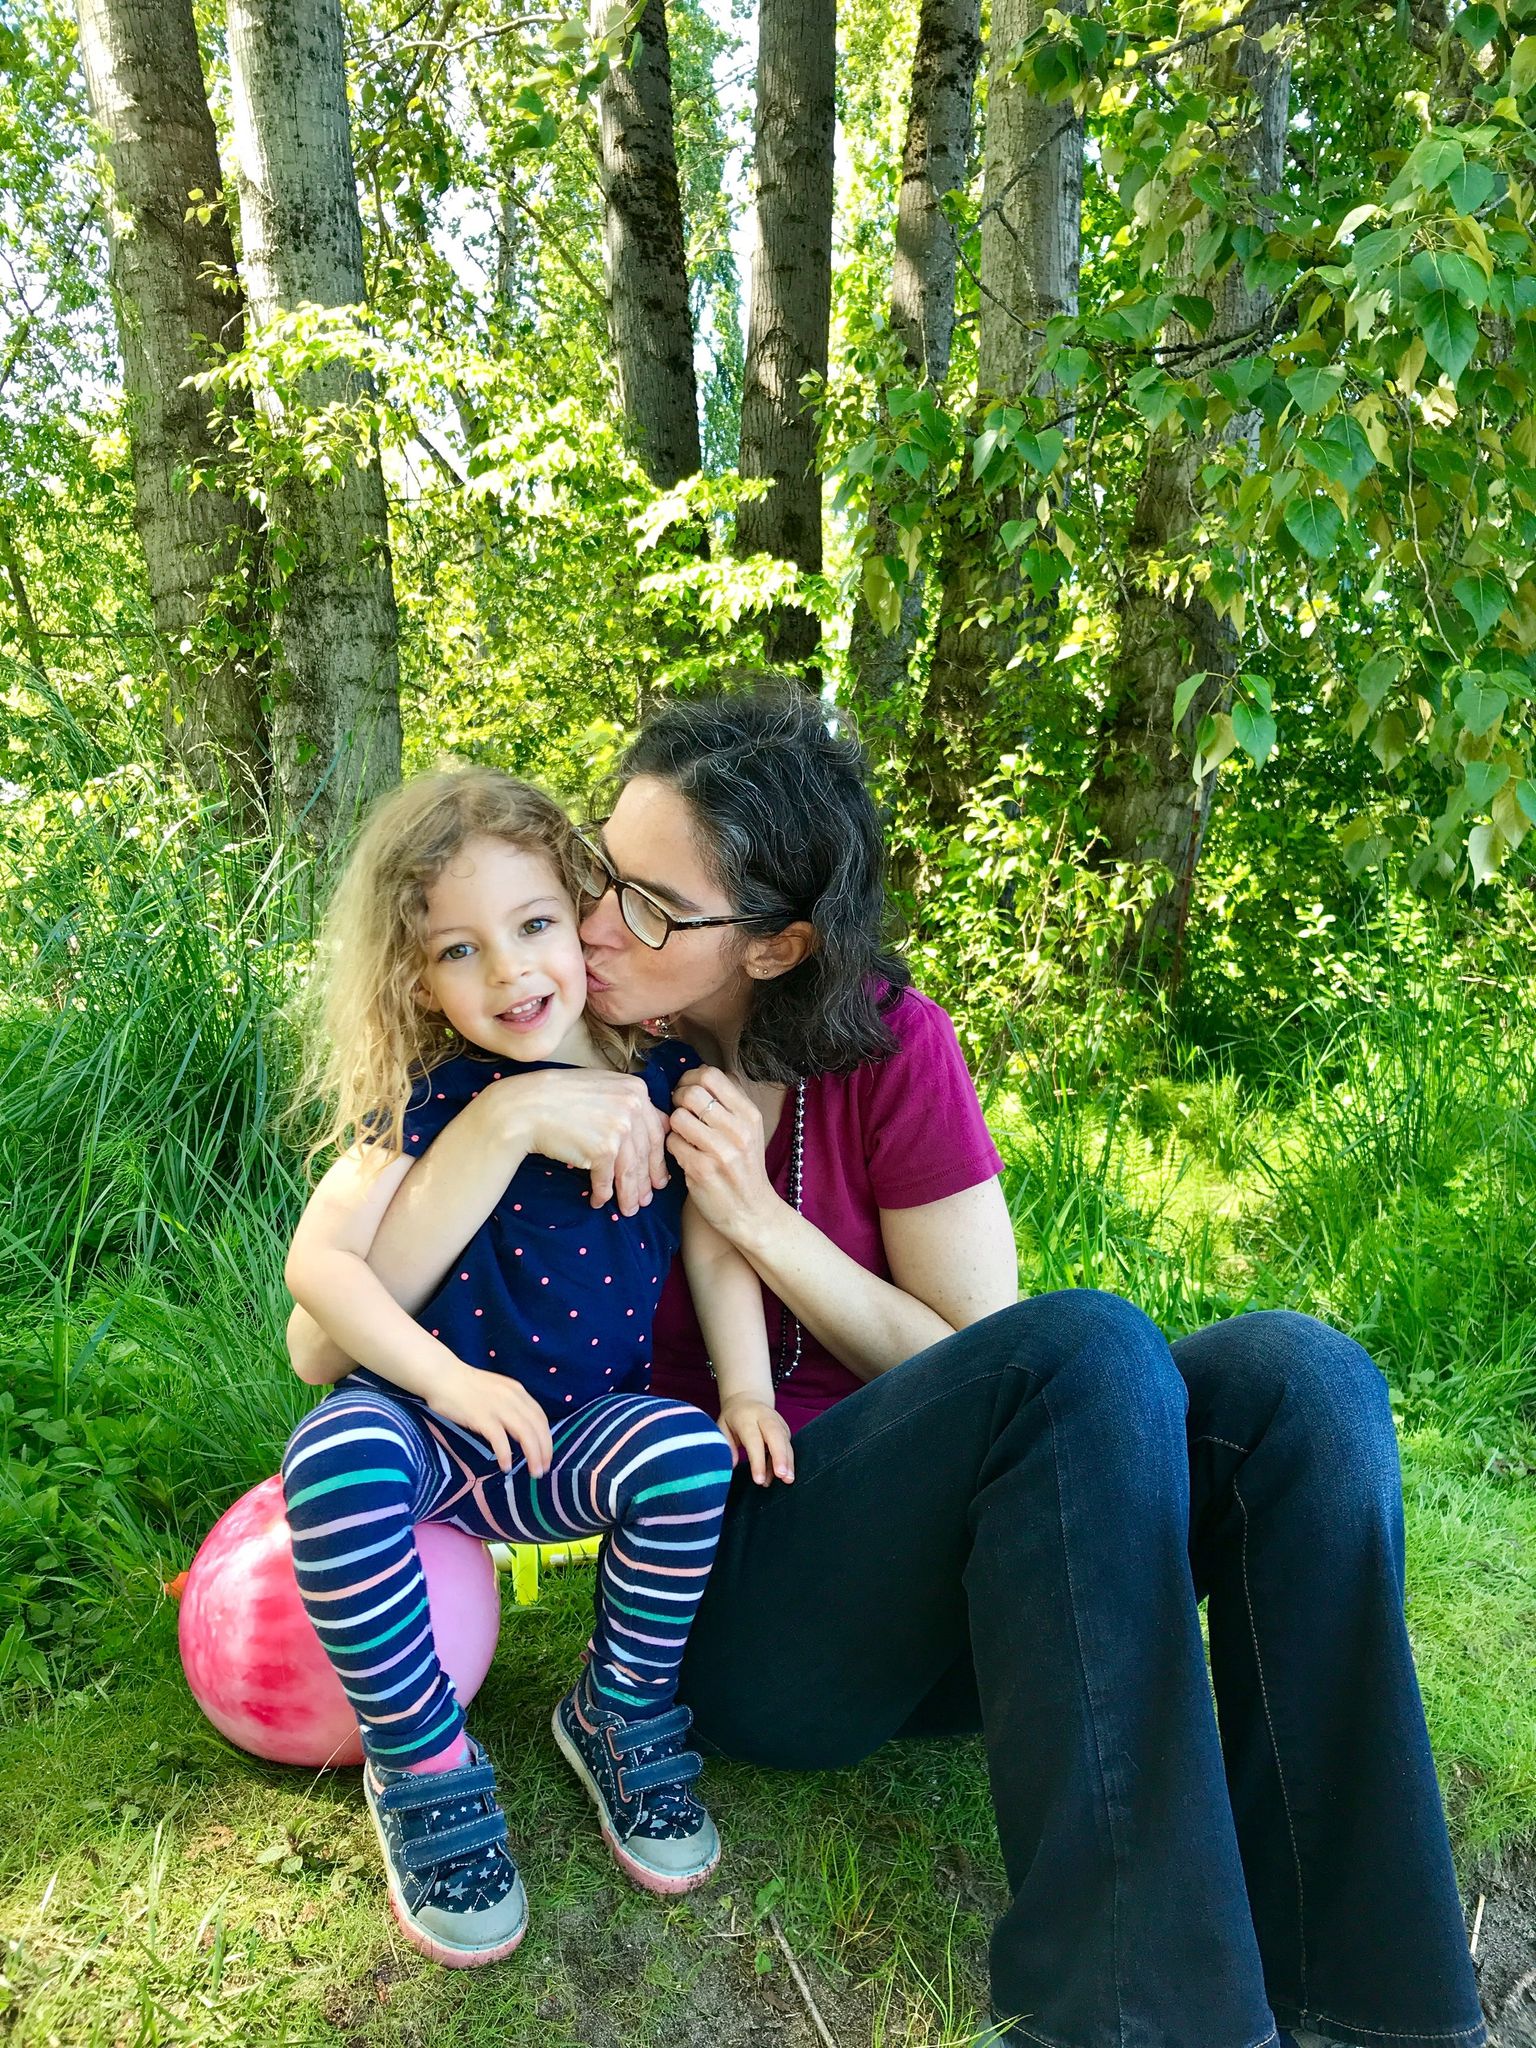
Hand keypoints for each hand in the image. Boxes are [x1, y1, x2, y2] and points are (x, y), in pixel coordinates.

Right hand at [432, 1362, 553, 1475]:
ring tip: (533, 1473)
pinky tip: (506, 1467)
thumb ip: (511, 1405)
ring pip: (525, 1434)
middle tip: (543, 1470)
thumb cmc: (466, 1385)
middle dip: (544, 1451)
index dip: (547, 1438)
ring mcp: (498, 1407)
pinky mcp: (481, 1417)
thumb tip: (520, 1429)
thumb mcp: (497, 1390)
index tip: (547, 1455)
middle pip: (537, 1428)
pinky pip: (500, 1439)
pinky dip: (506, 1454)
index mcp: (518, 1391)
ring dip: (533, 1455)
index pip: (541, 1417)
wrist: (442, 1375)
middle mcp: (513, 1398)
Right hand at [487, 1068, 669, 1214]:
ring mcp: (619, 1128)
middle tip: (645, 1199)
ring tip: (628, 1208)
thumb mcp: (603, 1086)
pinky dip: (602, 1193)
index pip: (656, 1131)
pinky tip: (599, 1201)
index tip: (657, 1176)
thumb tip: (656, 1126)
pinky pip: (606, 1179)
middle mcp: (632, 1107)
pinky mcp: (602, 1149)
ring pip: (629, 1170)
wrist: (527, 1105)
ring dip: (628, 1194)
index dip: (657, 1159)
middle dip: (645, 1181)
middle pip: (645, 1154)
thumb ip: (628, 1103)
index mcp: (637, 1090)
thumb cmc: (561, 1095)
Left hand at [666, 1067, 780, 1245]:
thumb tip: (697, 1074)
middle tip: (680, 1112)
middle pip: (691, 1092)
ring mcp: (720, 1150)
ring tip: (684, 1136)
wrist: (752, 1213)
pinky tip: (685, 1155)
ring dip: (674, 1126)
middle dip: (677, 1100)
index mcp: (749, 1114)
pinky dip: (673, 1147)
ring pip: (678, 1117)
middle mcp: (738, 1130)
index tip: (686, 1091)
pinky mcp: (701, 1170)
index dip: (690, 1078)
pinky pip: (672, 1143)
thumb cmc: (745, 1168)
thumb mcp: (749, 1130)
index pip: (711, 1075)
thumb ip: (728, 1103)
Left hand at [718, 1396, 794, 1486]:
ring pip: (785, 1442)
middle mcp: (765, 1417)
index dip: (757, 1460)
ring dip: (788, 1461)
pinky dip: (788, 1461)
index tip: (758, 1480)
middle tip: (782, 1476)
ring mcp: (778, 1422)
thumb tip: (732, 1464)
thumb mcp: (722, 1426)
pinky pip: (788, 1445)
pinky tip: (783, 1476)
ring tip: (788, 1480)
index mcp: (746, 1417)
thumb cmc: (732, 1417)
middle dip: (780, 1457)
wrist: (746, 1398)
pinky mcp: (785, 1428)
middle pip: (776, 1436)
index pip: (754, 1439)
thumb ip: (727, 1444)